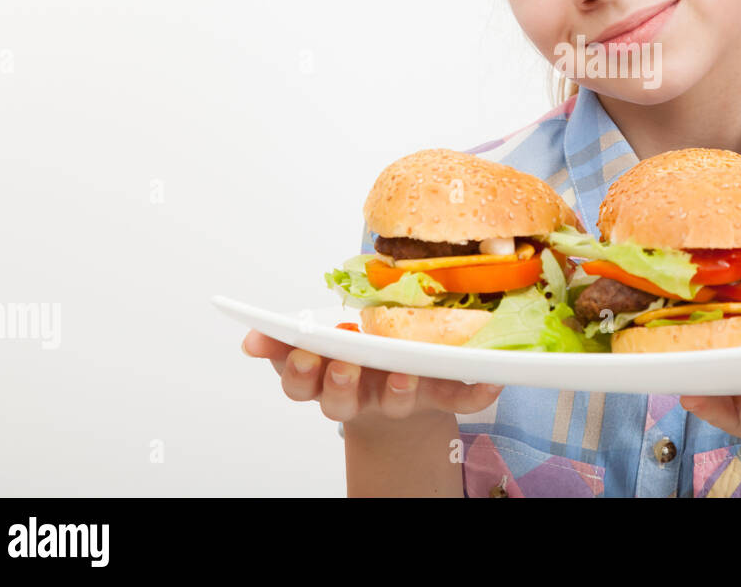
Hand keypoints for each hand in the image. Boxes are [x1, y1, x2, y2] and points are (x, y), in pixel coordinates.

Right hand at [241, 329, 501, 425]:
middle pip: (341, 401)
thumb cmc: (358, 361)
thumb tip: (249, 337)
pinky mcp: (440, 400)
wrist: (402, 396)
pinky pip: (460, 399)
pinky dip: (476, 392)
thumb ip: (281, 341)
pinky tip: (491, 381)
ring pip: (395, 403)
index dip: (299, 370)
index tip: (302, 351)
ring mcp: (401, 399)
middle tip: (344, 360)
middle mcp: (361, 396)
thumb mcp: (316, 349)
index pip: (302, 384)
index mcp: (327, 379)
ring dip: (396, 390)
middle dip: (340, 381)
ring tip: (403, 371)